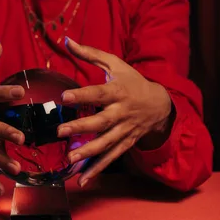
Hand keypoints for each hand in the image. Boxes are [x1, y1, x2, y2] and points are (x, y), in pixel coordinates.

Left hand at [58, 37, 173, 186]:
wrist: (159, 104)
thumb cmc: (131, 81)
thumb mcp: (114, 64)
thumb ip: (90, 54)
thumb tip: (66, 40)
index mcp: (118, 91)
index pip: (98, 93)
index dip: (82, 95)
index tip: (64, 97)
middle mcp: (122, 112)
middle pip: (101, 121)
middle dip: (81, 127)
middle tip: (60, 131)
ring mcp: (125, 130)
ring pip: (106, 143)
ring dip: (88, 152)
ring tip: (70, 158)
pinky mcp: (125, 143)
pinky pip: (111, 157)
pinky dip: (97, 169)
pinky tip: (83, 179)